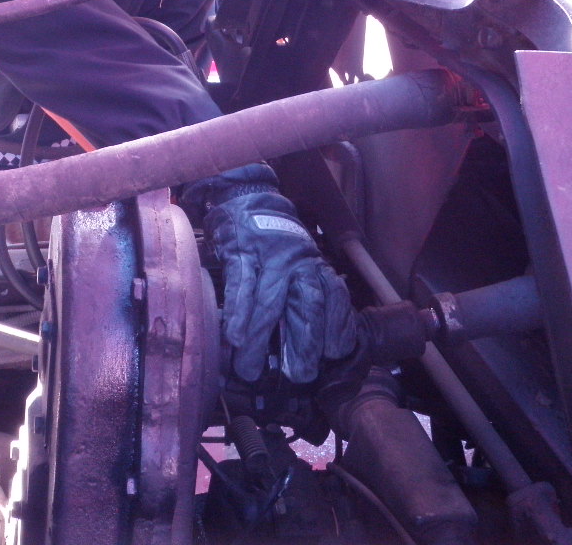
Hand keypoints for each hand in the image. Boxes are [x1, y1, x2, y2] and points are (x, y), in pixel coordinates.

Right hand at [181, 164, 357, 382]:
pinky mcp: (241, 253)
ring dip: (261, 338)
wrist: (246, 198)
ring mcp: (268, 257)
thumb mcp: (301, 259)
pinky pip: (240, 286)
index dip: (338, 326)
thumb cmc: (275, 240)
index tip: (336, 353)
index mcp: (314, 265)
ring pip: (269, 301)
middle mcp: (297, 262)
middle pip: (307, 305)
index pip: (334, 298)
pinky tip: (234, 337)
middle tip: (302, 374)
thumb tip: (318, 338)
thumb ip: (309, 289)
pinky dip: (237, 313)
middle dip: (306, 342)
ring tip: (251, 368)